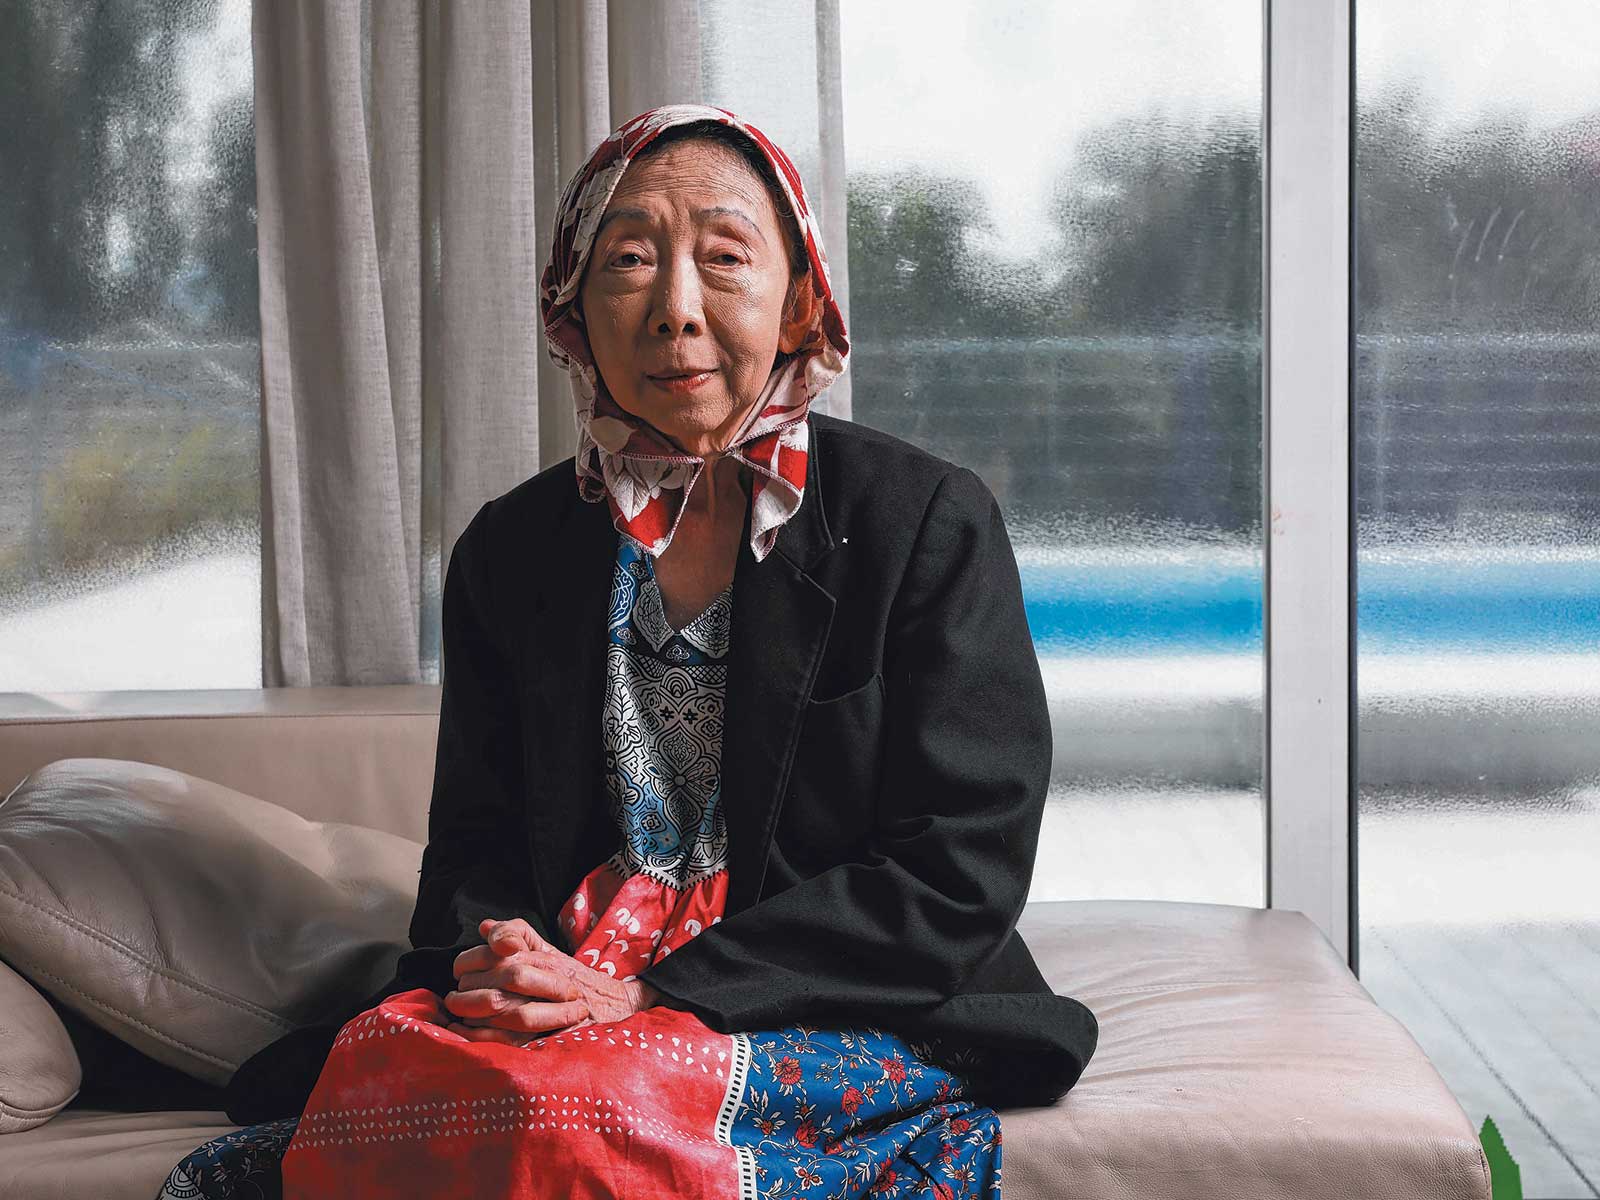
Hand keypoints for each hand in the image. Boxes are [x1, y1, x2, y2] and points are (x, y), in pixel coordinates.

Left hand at [441, 918, 662, 1044]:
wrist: (613, 1005)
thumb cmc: (572, 978)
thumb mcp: (546, 950)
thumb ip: (516, 934)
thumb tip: (484, 926)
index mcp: (543, 955)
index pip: (499, 952)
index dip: (470, 961)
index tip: (458, 972)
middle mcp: (550, 977)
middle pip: (503, 978)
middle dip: (469, 989)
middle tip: (454, 998)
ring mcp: (554, 1008)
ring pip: (507, 1008)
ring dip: (476, 1013)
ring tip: (458, 1015)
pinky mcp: (553, 1036)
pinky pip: (513, 1039)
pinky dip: (485, 1038)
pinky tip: (468, 1034)